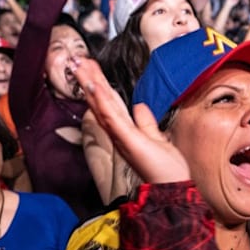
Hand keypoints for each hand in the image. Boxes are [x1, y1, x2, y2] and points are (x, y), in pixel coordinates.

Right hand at [68, 55, 191, 183]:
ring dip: (91, 84)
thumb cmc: (166, 170)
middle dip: (90, 79)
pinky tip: (94, 87)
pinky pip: (112, 117)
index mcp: (125, 131)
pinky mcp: (127, 140)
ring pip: (102, 105)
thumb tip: (139, 106)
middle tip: (78, 60)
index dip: (100, 85)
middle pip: (101, 101)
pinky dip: (102, 101)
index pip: (110, 103)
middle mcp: (118, 133)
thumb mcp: (156, 138)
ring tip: (80, 66)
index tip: (91, 68)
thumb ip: (146, 122)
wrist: (171, 189)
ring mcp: (121, 136)